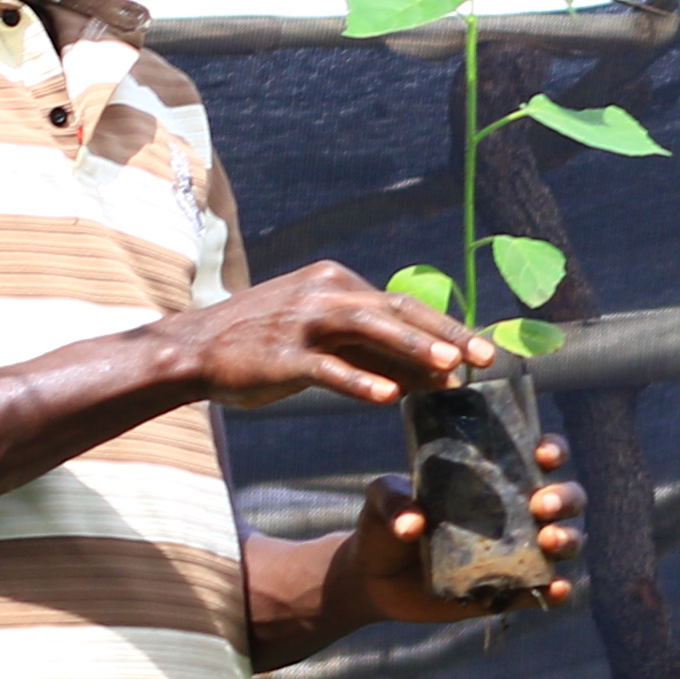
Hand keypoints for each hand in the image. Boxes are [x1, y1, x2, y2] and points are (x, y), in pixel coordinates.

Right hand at [178, 264, 496, 412]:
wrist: (194, 349)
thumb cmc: (267, 346)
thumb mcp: (325, 340)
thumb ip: (376, 353)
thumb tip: (436, 376)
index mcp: (335, 282)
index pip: (402, 303)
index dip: (446, 328)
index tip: (483, 350)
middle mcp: (323, 293)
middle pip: (395, 309)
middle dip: (444, 334)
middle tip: (484, 357)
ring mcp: (300, 321)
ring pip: (366, 328)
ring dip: (411, 348)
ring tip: (449, 369)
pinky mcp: (280, 355)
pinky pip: (325, 367)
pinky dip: (357, 380)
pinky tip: (388, 396)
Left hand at [335, 445, 586, 623]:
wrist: (372, 579)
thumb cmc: (383, 525)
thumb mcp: (380, 500)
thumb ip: (393, 500)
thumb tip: (413, 524)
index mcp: (494, 479)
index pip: (539, 456)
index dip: (553, 450)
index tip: (543, 455)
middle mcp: (515, 513)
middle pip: (566, 498)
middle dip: (565, 498)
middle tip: (541, 504)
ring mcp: (517, 553)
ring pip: (566, 541)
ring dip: (568, 539)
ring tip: (548, 541)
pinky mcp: (510, 591)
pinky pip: (545, 590)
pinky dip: (559, 590)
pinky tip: (556, 588)